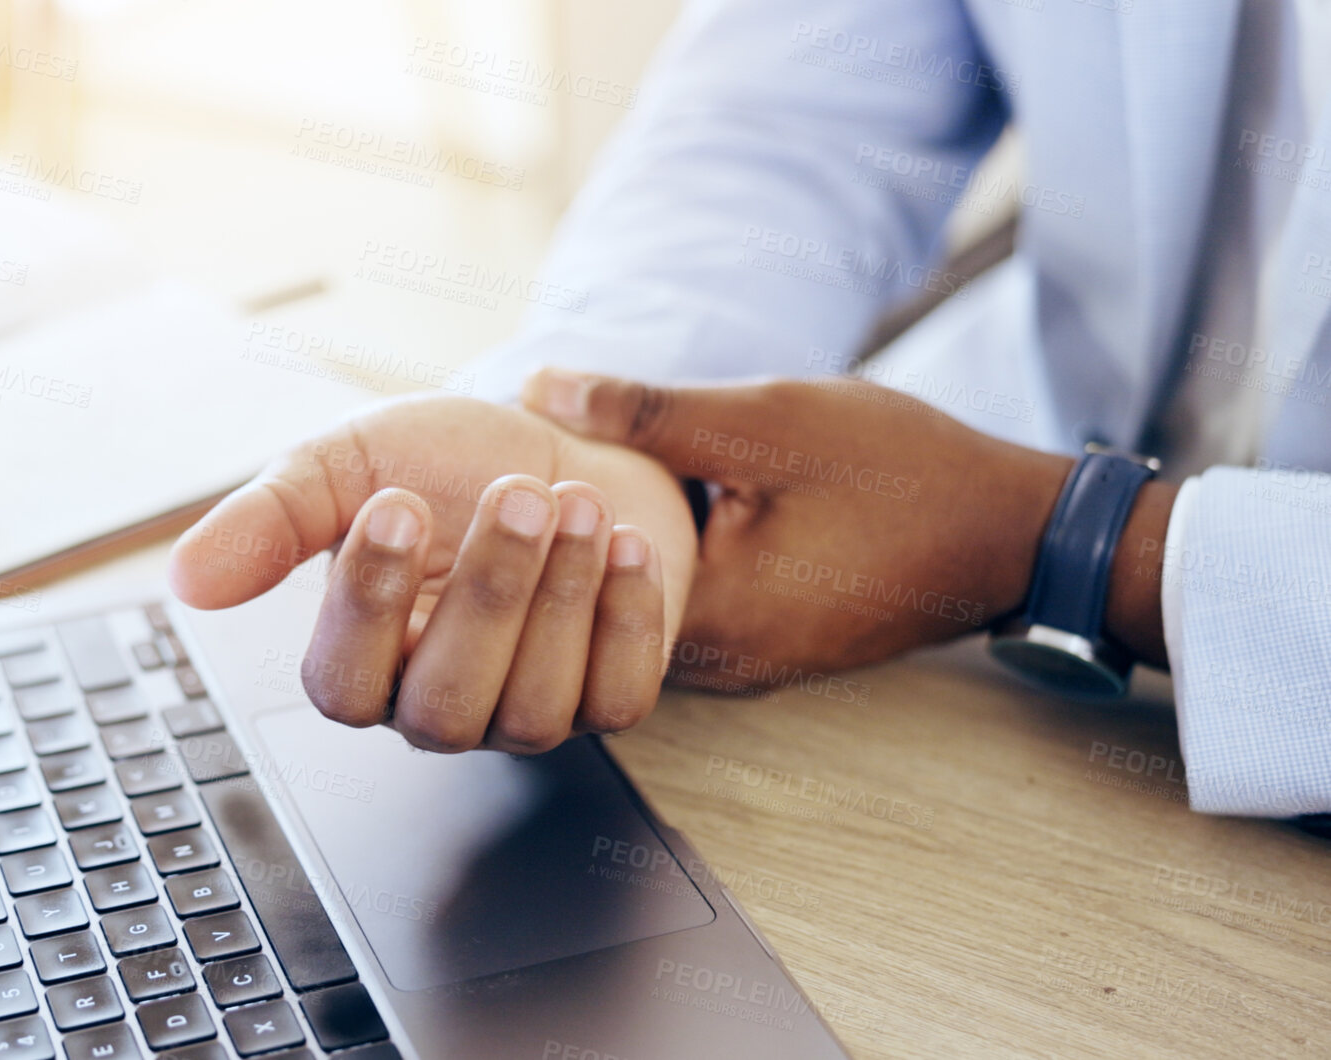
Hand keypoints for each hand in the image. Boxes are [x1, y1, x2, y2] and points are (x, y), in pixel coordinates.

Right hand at [167, 394, 697, 752]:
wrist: (553, 440)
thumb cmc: (440, 462)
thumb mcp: (342, 467)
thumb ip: (269, 520)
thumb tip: (186, 578)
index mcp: (359, 659)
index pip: (342, 682)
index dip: (366, 604)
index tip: (395, 504)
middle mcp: (437, 703)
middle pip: (447, 703)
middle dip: (489, 597)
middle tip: (515, 497)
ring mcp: (524, 711)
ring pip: (536, 706)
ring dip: (561, 597)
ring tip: (575, 500)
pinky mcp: (606, 696)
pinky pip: (621, 700)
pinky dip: (628, 620)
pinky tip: (623, 542)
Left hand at [523, 368, 1173, 688]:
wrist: (1015, 531)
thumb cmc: (900, 471)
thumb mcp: (766, 420)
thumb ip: (645, 412)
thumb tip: (536, 387)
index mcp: (711, 618)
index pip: (571, 597)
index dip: (521, 539)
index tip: (482, 486)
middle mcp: (718, 666)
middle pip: (594, 616)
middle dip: (551, 551)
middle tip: (501, 482)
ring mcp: (745, 667)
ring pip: (637, 617)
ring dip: (602, 559)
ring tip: (551, 490)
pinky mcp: (767, 651)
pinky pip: (682, 613)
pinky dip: (651, 569)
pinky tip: (632, 514)